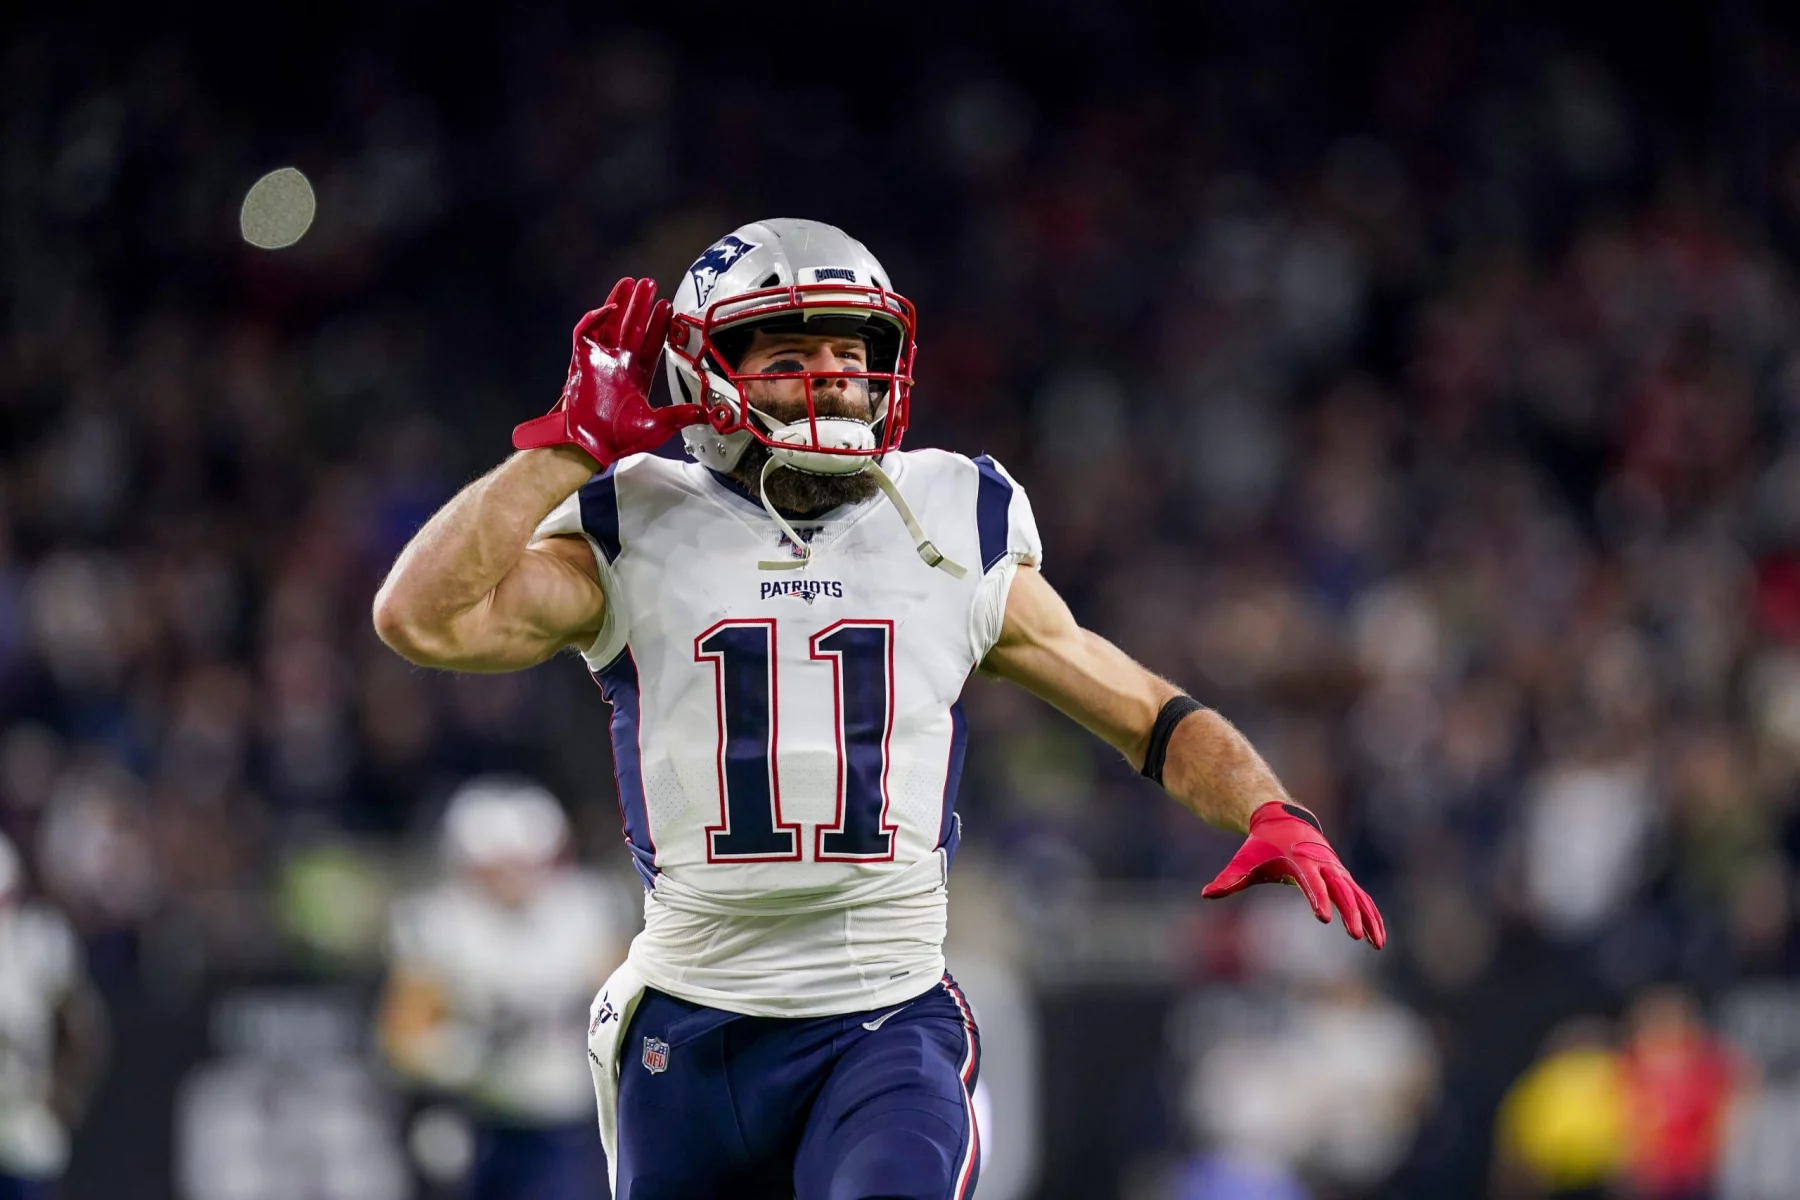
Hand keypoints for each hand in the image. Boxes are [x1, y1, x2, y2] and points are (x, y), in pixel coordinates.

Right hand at [513, 277, 705, 465]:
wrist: (590, 445)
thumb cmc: (619, 439)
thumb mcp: (659, 425)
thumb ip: (682, 415)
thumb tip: (710, 413)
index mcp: (636, 377)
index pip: (650, 344)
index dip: (658, 325)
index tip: (667, 306)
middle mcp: (618, 365)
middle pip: (631, 327)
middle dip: (641, 306)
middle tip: (651, 285)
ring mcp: (600, 360)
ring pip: (610, 323)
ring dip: (620, 302)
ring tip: (631, 282)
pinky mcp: (582, 359)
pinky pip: (586, 331)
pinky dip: (596, 317)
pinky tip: (612, 307)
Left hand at [1200, 801, 1385, 947]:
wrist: (1283, 820)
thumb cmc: (1261, 845)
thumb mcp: (1244, 860)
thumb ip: (1229, 879)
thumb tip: (1207, 894)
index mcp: (1299, 861)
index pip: (1311, 882)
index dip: (1317, 898)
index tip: (1324, 918)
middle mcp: (1323, 865)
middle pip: (1340, 889)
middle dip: (1349, 912)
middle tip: (1354, 934)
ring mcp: (1336, 871)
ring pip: (1357, 895)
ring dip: (1368, 918)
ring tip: (1376, 944)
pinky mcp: (1342, 877)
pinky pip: (1362, 897)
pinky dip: (1372, 914)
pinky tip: (1378, 937)